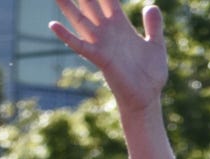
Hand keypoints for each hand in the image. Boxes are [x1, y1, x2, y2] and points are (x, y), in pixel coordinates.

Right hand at [50, 0, 167, 114]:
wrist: (147, 98)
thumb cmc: (151, 75)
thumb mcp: (156, 45)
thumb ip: (153, 26)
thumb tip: (151, 7)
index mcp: (120, 25)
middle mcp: (107, 32)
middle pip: (90, 4)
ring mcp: (102, 44)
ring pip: (80, 19)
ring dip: (67, 6)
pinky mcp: (100, 58)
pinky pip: (80, 45)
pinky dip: (66, 36)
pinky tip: (53, 25)